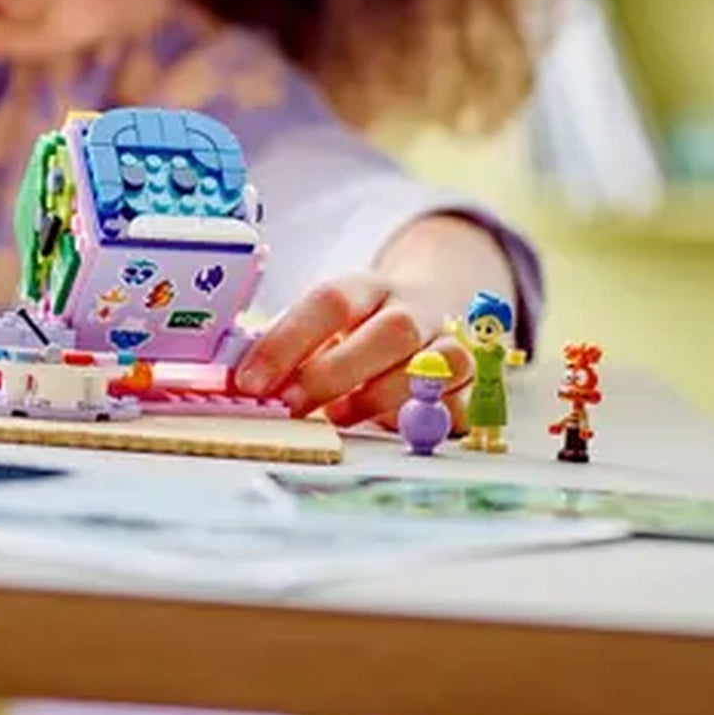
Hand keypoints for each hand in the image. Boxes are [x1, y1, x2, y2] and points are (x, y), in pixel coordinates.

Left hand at [230, 272, 471, 430]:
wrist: (434, 307)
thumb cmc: (360, 329)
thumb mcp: (325, 325)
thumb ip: (291, 349)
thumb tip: (241, 384)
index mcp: (368, 287)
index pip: (330, 300)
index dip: (288, 341)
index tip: (250, 381)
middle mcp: (414, 309)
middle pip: (390, 331)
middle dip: (335, 373)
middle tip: (290, 405)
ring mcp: (449, 343)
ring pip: (435, 365)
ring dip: (382, 397)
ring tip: (339, 417)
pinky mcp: (472, 383)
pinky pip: (461, 402)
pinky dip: (429, 418)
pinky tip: (393, 428)